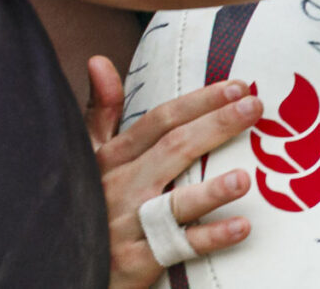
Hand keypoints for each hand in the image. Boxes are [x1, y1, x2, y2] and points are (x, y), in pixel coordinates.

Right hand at [89, 57, 257, 288]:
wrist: (63, 261)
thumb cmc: (84, 201)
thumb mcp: (85, 155)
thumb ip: (100, 111)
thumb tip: (99, 59)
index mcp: (111, 157)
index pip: (159, 121)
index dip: (197, 101)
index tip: (235, 86)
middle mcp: (120, 184)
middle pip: (173, 149)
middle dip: (216, 125)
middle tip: (255, 107)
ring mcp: (127, 223)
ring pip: (173, 202)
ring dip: (210, 190)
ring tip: (245, 177)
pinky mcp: (136, 260)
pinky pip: (178, 247)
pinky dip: (210, 237)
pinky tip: (242, 228)